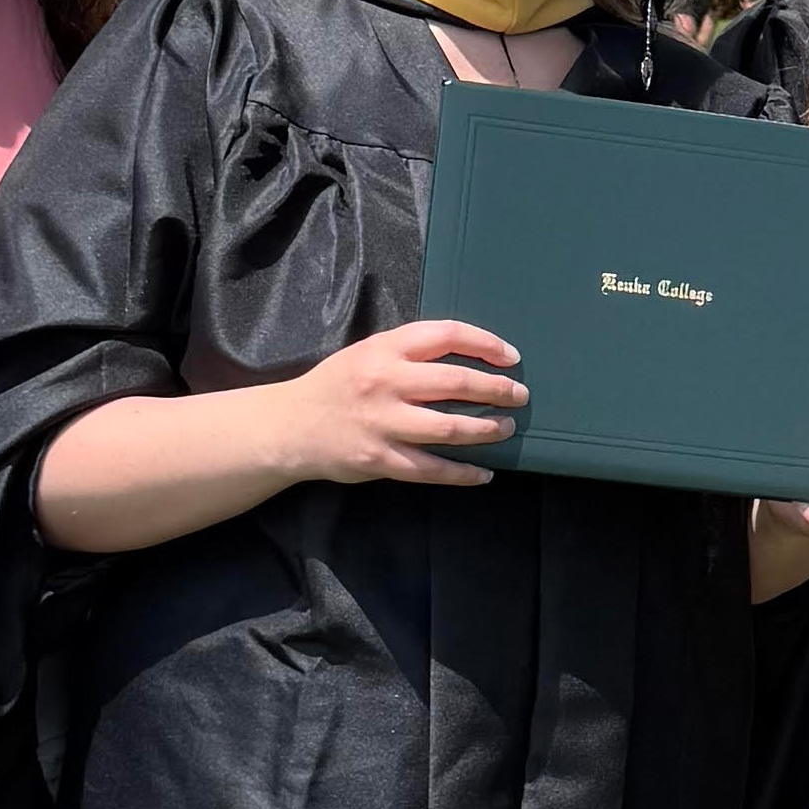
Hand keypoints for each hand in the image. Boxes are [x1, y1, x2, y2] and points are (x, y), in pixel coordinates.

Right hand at [280, 319, 526, 487]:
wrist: (289, 426)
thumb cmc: (336, 386)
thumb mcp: (367, 352)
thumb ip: (409, 352)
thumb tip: (467, 357)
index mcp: (385, 348)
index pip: (447, 335)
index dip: (486, 343)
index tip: (510, 357)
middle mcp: (386, 382)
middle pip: (457, 381)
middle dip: (497, 389)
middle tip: (519, 395)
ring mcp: (384, 423)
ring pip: (450, 428)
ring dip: (487, 429)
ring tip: (505, 428)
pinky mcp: (381, 459)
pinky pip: (432, 469)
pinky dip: (463, 473)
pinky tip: (484, 472)